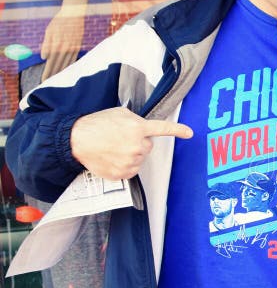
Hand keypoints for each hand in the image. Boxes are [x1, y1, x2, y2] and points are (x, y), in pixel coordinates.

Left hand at [40, 12, 84, 80]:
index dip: (47, 72)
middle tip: (48, 83)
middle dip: (53, 75)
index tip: (44, 80)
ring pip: (66, 64)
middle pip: (58, 65)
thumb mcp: (49, 31)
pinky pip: (73, 59)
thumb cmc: (59, 21)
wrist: (74, 15)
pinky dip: (69, 66)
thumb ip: (46, 44)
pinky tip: (66, 70)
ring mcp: (73, 48)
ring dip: (61, 72)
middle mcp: (65, 48)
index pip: (51, 62)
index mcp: (56, 45)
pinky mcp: (78, 47)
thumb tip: (44, 57)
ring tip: (57, 79)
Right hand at [71, 107, 192, 179]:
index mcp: (138, 128)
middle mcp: (137, 146)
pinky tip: (112, 158)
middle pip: (148, 147)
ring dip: (131, 155)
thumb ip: (136, 120)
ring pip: (140, 159)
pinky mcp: (122, 173)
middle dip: (138, 143)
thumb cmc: (96, 124)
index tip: (189, 133)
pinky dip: (124, 166)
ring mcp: (130, 161)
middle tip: (120, 139)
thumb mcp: (119, 113)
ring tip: (113, 148)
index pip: (163, 129)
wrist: (75, 140)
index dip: (178, 130)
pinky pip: (131, 170)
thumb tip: (144, 127)